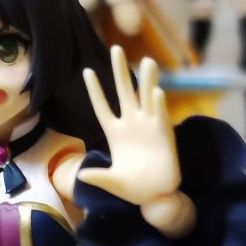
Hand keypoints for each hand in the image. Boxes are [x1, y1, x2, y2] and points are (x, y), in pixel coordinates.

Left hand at [80, 53, 181, 204]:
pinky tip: (156, 92)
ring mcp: (149, 128)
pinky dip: (158, 105)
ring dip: (147, 80)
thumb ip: (98, 177)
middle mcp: (131, 125)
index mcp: (115, 133)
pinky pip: (160, 117)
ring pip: (146, 98)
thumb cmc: (132, 189)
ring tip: (147, 61)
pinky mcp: (164, 136)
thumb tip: (81, 176)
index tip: (86, 71)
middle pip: (124, 92)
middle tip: (116, 49)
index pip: (102, 107)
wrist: (155, 196)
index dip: (95, 90)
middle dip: (120, 71)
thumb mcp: (111, 183)